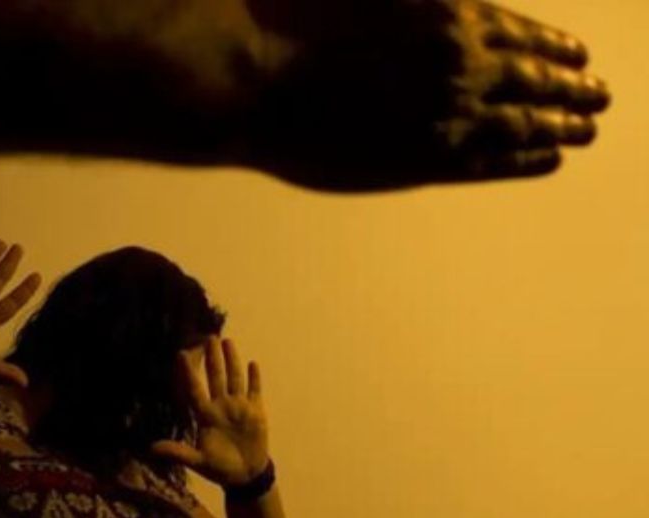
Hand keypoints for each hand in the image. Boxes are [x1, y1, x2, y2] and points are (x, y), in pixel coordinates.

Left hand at [150, 336, 270, 486]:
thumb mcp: (198, 462)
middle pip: (216, 377)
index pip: (195, 389)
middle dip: (213, 358)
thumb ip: (178, 453)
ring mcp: (238, 407)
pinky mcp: (255, 412)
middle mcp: (221, 406)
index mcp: (206, 416)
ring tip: (228, 342)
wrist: (245, 476)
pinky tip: (252, 363)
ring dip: (232, 361)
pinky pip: (254, 390)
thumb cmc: (219, 468)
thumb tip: (151, 449)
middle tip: (209, 337)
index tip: (181, 354)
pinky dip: (254, 378)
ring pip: (234, 378)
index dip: (189, 373)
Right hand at [232, 0, 611, 190]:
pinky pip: (492, 163)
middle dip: (571, 88)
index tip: (578, 54)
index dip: (553, 44)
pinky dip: (527, 161)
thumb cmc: (290, 24)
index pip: (519, 31)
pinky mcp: (422, 162)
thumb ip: (413, 4)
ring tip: (587, 131)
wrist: (255, 81)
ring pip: (524, 123)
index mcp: (447, 16)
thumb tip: (447, 9)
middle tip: (600, 97)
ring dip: (562, 125)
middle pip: (534, 78)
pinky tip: (549, 160)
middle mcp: (460, 64)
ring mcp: (446, 115)